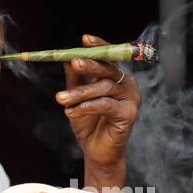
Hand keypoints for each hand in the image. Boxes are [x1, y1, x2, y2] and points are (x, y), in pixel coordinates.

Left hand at [56, 33, 140, 171]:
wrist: (97, 153)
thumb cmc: (89, 124)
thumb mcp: (77, 98)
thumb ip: (75, 79)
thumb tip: (67, 58)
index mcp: (117, 78)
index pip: (109, 57)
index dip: (99, 46)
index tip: (84, 39)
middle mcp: (128, 85)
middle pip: (108, 70)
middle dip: (89, 65)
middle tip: (74, 63)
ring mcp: (131, 99)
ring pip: (104, 88)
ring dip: (81, 92)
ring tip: (61, 99)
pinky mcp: (130, 114)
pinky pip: (106, 105)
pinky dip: (87, 106)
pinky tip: (72, 111)